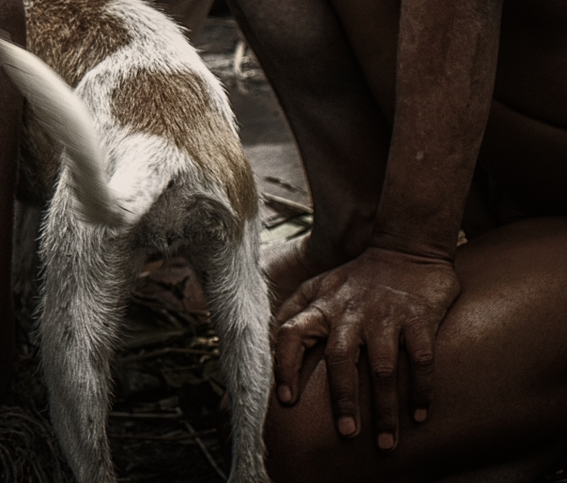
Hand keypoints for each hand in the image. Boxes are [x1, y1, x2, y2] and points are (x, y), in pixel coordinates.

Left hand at [274, 245, 461, 449]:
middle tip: (347, 433)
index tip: (285, 400)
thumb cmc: (357, 277)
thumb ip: (295, 310)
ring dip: (385, 408)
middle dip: (343, 400)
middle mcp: (350, 312)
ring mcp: (386, 316)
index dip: (284, 366)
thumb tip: (267, 341)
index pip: (290, 333)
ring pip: (382, 369)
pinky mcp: (420, 318)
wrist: (407, 248)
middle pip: (340, 360)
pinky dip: (421, 390)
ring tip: (386, 442)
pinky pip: (421, 360)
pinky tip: (420, 416)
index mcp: (321, 305)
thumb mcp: (318, 285)